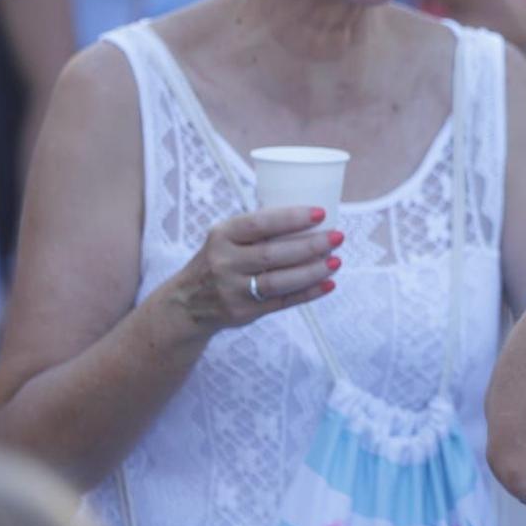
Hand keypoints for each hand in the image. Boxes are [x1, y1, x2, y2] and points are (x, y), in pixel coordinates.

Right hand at [167, 206, 343, 334]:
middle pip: (273, 254)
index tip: (321, 212)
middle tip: (338, 236)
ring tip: (336, 261)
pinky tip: (328, 284)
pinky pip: (282, 302)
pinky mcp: (243, 312)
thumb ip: (258, 230)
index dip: (291, 218)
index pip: (258, 223)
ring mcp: (232, 290)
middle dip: (310, 245)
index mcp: (222, 236)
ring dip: (312, 272)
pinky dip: (308, 294)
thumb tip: (312, 215)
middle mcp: (224, 263)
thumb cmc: (219, 260)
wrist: (187, 303)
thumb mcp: (225, 238)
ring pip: (279, 282)